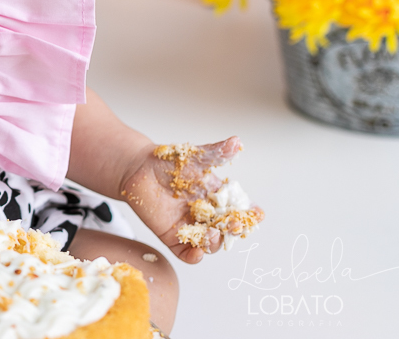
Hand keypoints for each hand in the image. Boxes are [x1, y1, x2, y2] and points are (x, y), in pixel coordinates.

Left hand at [117, 136, 259, 263]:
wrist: (141, 168)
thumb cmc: (171, 161)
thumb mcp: (196, 156)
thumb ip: (216, 152)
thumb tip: (236, 142)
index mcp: (219, 199)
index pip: (241, 210)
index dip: (251, 214)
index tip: (257, 213)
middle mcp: (209, 216)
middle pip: (228, 231)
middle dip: (235, 230)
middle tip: (235, 224)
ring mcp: (192, 227)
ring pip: (210, 244)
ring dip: (215, 244)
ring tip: (213, 235)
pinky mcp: (173, 236)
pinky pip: (186, 252)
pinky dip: (194, 256)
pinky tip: (197, 252)